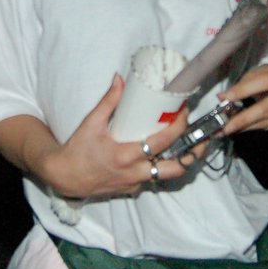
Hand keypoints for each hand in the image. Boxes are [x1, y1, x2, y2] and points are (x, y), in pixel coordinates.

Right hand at [31, 74, 192, 198]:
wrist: (64, 176)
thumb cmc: (77, 150)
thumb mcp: (91, 123)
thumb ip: (108, 101)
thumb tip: (120, 79)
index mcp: (126, 155)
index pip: (163, 141)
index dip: (179, 125)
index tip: (184, 111)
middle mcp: (135, 172)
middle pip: (175, 167)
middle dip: (194, 154)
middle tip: (203, 138)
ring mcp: (134, 183)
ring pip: (167, 176)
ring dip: (181, 162)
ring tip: (192, 148)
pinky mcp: (131, 189)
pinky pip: (152, 179)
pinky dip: (159, 168)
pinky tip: (161, 156)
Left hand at [219, 61, 267, 137]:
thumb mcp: (264, 70)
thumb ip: (245, 82)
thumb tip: (223, 98)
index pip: (265, 81)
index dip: (245, 89)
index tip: (225, 98)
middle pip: (265, 108)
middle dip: (242, 119)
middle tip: (224, 127)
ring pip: (265, 121)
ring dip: (244, 126)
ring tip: (227, 129)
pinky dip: (253, 127)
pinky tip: (242, 127)